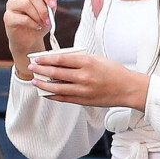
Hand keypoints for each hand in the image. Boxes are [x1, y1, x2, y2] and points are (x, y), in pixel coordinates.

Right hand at [4, 0, 56, 76]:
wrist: (30, 39)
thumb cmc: (40, 22)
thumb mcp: (50, 11)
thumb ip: (51, 1)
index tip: (53, 4)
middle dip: (43, 8)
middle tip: (48, 19)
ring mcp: (11, 4)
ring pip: (26, 4)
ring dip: (38, 16)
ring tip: (43, 23)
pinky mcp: (7, 17)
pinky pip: (22, 18)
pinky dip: (33, 23)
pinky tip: (37, 27)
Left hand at [28, 52, 148, 110]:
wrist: (127, 88)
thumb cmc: (113, 71)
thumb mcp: (97, 58)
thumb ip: (80, 59)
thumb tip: (62, 60)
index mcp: (87, 62)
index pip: (61, 59)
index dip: (47, 59)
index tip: (38, 58)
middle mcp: (83, 76)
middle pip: (57, 73)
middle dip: (41, 70)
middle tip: (32, 67)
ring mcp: (83, 90)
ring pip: (58, 87)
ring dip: (43, 84)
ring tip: (34, 80)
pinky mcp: (83, 100)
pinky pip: (64, 98)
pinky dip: (53, 95)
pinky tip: (46, 92)